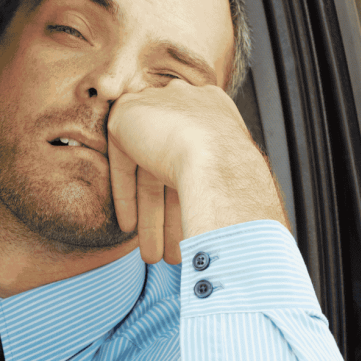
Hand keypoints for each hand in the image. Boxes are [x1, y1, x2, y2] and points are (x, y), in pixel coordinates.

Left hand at [107, 79, 286, 263]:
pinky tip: (130, 228)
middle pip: (171, 168)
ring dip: (151, 217)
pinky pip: (123, 162)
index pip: (194, 156)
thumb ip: (221, 181)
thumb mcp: (235, 173)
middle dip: (170, 215)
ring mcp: (155, 107)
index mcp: (215, 112)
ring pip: (149, 172)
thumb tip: (233, 227)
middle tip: (172, 250)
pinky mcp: (125, 116)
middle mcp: (186, 106)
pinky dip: (126, 197)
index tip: (190, 224)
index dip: (188, 196)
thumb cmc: (238, 172)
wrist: (214, 155)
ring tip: (153, 255)